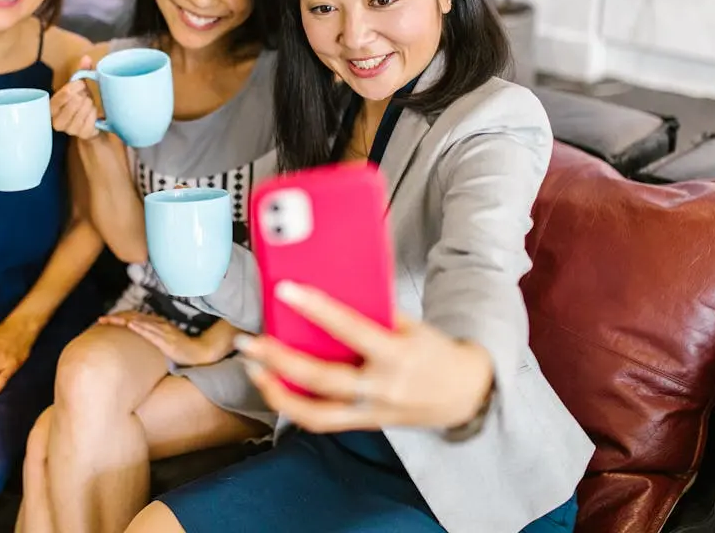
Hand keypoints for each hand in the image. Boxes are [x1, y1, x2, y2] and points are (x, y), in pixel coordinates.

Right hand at [50, 57, 100, 139]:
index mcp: (51, 107)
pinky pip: (92, 118)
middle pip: (75, 101)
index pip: (65, 93)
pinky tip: (93, 113)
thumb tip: (86, 58)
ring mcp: (69, 130)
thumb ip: (82, 72)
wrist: (91, 125)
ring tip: (89, 105)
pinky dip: (95, 113)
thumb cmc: (82, 104)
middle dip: (84, 96)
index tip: (82, 86)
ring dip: (90, 104)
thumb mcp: (80, 88)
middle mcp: (56, 120)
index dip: (77, 87)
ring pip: (84, 109)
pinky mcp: (81, 134)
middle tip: (85, 98)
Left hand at [98, 311, 226, 366]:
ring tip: (110, 320)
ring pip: (140, 323)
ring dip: (124, 321)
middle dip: (116, 319)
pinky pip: (152, 332)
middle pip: (134, 318)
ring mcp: (163, 331)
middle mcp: (158, 325)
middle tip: (100, 319)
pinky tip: (131, 324)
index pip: (135, 319)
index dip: (119, 318)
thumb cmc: (181, 349)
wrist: (198, 352)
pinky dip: (141, 327)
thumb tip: (138, 344)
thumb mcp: (163, 343)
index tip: (105, 320)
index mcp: (156, 325)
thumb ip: (152, 340)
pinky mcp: (167, 340)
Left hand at [237, 281, 493, 432]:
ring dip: (278, 393)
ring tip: (254, 370)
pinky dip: (293, 406)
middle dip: (280, 361)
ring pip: (316, 414)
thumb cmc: (433, 351)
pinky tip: (274, 387)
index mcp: (397, 355)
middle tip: (250, 342)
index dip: (317, 310)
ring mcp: (371, 412)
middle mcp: (382, 388)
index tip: (286, 290)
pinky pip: (322, 421)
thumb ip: (374, 312)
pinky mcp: (364, 424)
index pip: (351, 330)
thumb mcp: (411, 324)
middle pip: (323, 380)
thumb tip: (331, 289)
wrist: (464, 395)